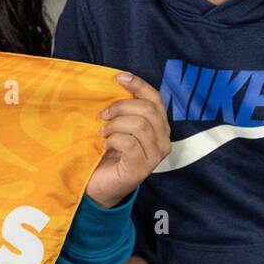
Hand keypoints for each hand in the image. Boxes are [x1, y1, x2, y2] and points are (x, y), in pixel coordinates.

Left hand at [84, 73, 170, 208]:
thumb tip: (117, 81)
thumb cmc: (109, 153)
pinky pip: (129, 143)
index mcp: (160, 126)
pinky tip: (106, 146)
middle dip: (121, 107)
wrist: (101, 186)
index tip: (119, 77)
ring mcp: (155, 156)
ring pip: (140, 125)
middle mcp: (163, 140)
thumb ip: (125, 109)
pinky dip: (113, 140)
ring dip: (115, 125)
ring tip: (104, 132)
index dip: (139, 85)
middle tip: (104, 115)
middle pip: (148, 110)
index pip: (156, 99)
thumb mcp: (119, 126)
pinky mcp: (142, 168)